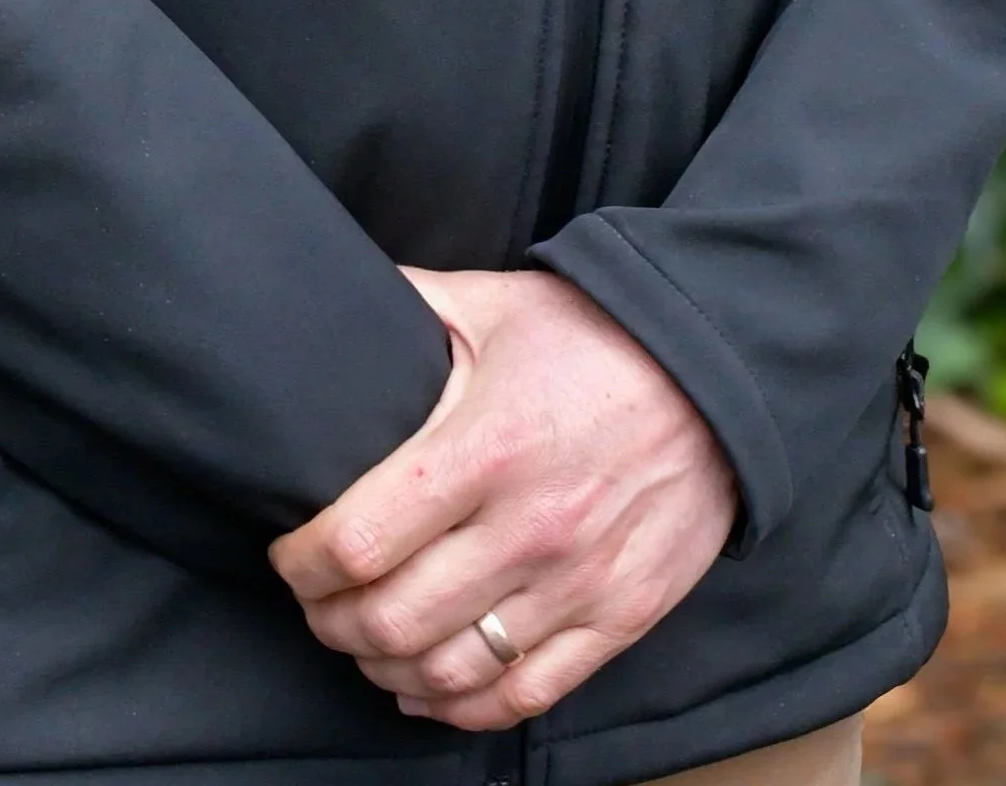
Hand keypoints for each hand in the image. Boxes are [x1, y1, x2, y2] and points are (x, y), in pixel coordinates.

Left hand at [269, 268, 736, 730]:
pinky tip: (425, 688)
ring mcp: (578, 583)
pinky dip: (459, 708)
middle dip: (330, 621)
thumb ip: (410, 304)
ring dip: (384, 668)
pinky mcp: (619, 618)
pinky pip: (523, 696)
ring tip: (363, 642)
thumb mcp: (495, 303)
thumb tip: (335, 296)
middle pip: (392, 620)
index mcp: (487, 446)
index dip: (303, 563)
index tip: (288, 553)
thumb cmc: (594, 337)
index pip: (360, 540)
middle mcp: (530, 527)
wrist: (718, 373)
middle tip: (315, 601)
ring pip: (449, 671)